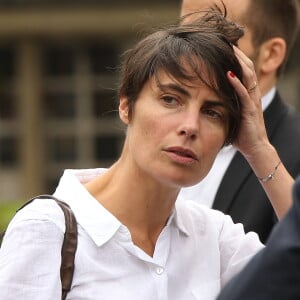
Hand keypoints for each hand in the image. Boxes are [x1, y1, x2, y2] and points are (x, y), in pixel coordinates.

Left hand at [227, 46, 268, 160]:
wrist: (254, 147)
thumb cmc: (240, 132)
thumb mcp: (230, 114)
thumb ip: (222, 104)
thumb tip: (205, 100)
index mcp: (246, 94)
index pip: (242, 70)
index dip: (235, 58)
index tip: (223, 47)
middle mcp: (251, 94)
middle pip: (247, 68)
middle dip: (237, 54)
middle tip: (225, 41)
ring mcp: (252, 101)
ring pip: (248, 76)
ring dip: (238, 62)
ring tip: (229, 49)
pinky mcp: (250, 110)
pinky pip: (245, 94)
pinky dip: (237, 83)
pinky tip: (229, 74)